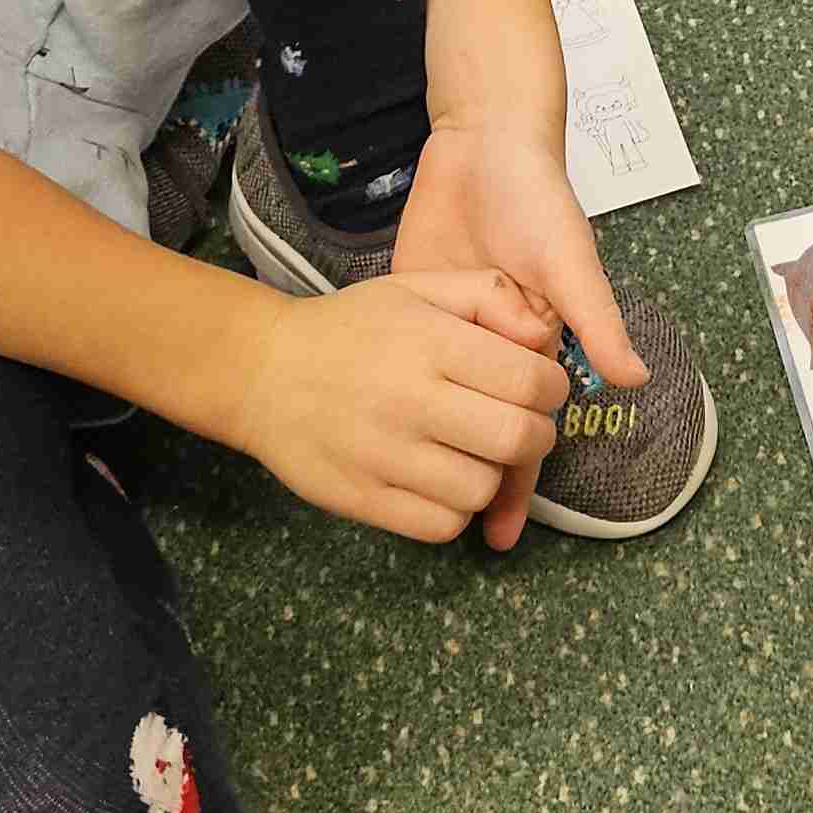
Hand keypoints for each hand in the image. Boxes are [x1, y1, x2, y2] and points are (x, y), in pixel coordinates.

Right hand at [210, 267, 568, 545]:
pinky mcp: (363, 499)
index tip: (537, 389)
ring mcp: (384, 455)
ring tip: (471, 452)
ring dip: (492, 475)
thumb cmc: (352, 328)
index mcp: (430, 343)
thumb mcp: (417, 287)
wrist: (262, 372)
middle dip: (535, 436)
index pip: (531, 381)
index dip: (551, 389)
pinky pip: (442, 525)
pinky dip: (454, 510)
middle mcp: (410, 399)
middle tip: (518, 426)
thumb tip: (544, 334)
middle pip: (517, 440)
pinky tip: (440, 481)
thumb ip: (489, 294)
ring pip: (483, 489)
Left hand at [390, 118, 648, 549]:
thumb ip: (596, 318)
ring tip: (416, 504)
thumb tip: (633, 379)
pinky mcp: (417, 303)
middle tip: (464, 538)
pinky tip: (385, 434)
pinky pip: (413, 363)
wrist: (484, 143)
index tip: (502, 530)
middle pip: (488, 427)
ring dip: (438, 448)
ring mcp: (455, 329)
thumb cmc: (540, 199)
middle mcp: (497, 346)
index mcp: (539, 342)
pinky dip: (406, 398)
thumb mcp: (569, 261)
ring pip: (448, 405)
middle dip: (480, 481)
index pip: (529, 425)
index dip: (520, 479)